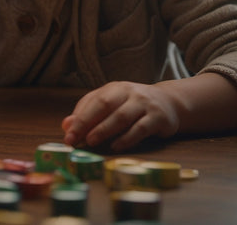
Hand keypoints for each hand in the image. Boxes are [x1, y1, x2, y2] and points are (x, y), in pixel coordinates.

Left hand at [61, 81, 179, 151]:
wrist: (169, 102)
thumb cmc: (132, 106)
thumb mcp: (111, 105)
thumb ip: (88, 113)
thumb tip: (66, 125)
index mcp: (114, 88)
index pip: (92, 101)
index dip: (78, 119)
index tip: (67, 135)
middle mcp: (129, 92)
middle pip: (105, 105)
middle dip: (87, 123)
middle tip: (75, 139)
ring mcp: (145, 104)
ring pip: (122, 116)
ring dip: (104, 130)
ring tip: (91, 141)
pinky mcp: (159, 117)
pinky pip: (141, 128)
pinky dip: (127, 138)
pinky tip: (116, 147)